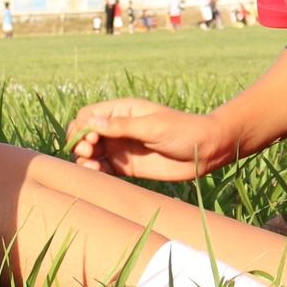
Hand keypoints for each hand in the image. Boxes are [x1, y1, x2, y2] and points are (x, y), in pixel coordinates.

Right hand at [66, 98, 231, 180]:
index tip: (90, 139)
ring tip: (92, 167)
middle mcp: (117, 129)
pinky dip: (95, 172)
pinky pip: (103, 169)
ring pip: (90, 153)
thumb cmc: (183, 130)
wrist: (206, 150)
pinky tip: (97, 174)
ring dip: (85, 159)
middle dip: (80, 143)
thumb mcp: (153, 126)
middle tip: (90, 152)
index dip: (82, 127)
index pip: (88, 115)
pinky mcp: (127, 167)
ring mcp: (121, 148)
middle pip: (85, 134)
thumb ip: (122, 127)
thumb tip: (90, 123)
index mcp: (121, 111)